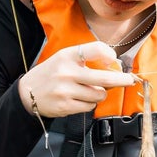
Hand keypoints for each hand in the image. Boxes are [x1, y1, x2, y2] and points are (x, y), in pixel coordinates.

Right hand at [18, 41, 136, 118]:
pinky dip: (88, 104)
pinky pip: (90, 106)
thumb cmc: (51, 74)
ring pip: (99, 95)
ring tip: (86, 91)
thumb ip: (87, 60)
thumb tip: (115, 67)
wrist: (27, 92)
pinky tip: (77, 99)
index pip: (96, 49)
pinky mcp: (66, 106)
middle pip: (105, 78)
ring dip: (98, 94)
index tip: (113, 60)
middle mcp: (67, 72)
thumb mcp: (64, 59)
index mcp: (67, 56)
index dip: (109, 55)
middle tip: (129, 80)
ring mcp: (66, 90)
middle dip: (121, 80)